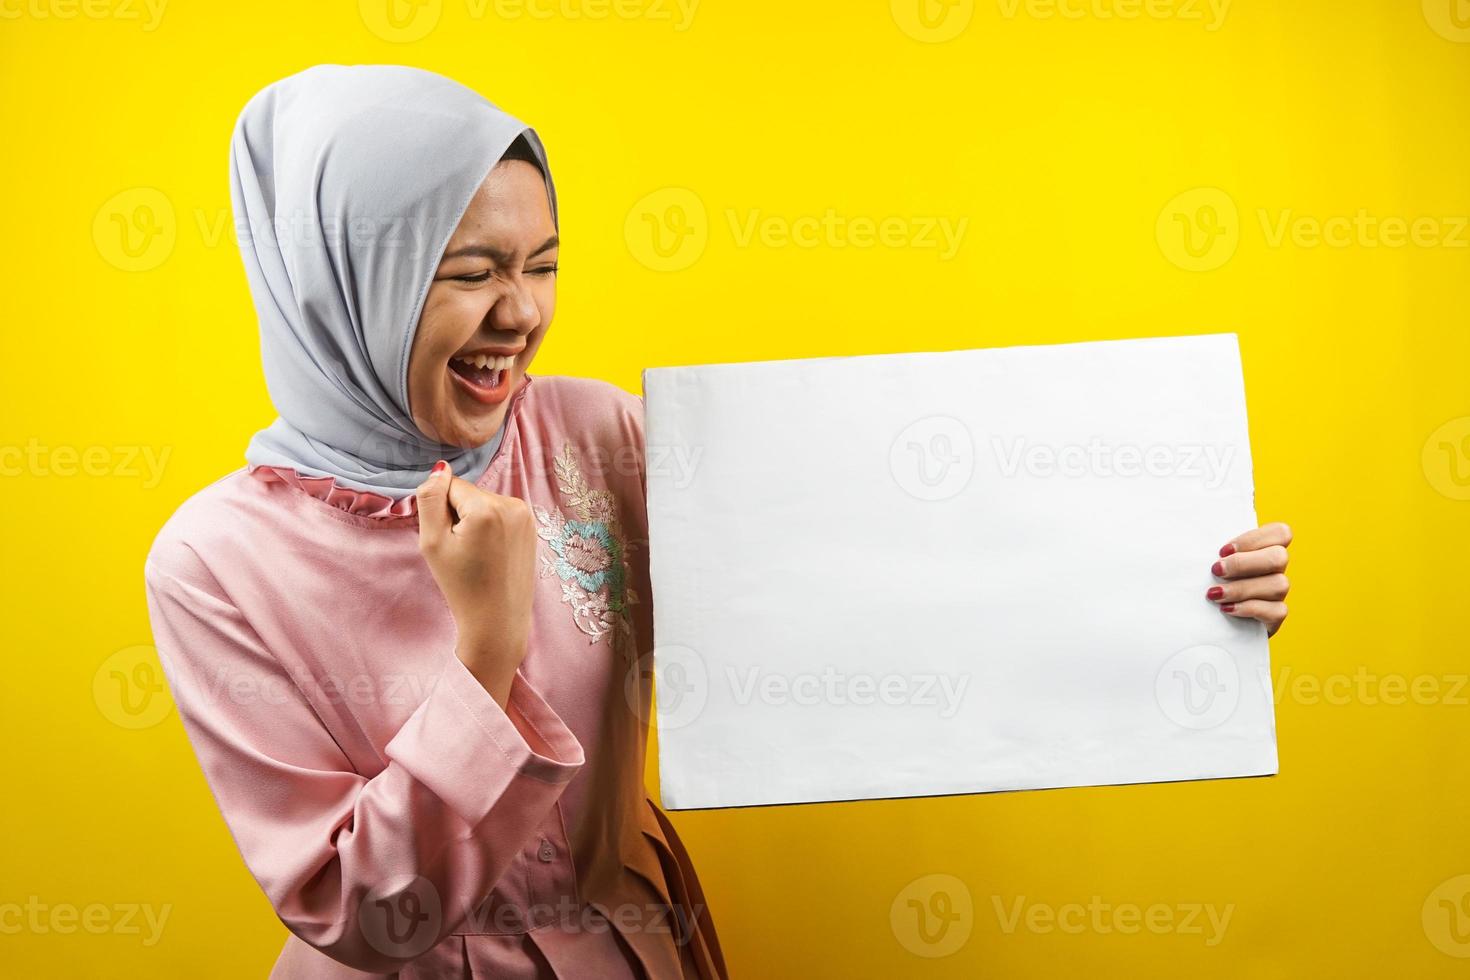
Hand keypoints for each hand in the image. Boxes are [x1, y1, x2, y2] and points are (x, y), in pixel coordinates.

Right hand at [415, 460, 537, 704]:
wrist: (497, 621)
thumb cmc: (461, 585)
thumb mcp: (432, 542)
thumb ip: (430, 499)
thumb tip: (440, 469)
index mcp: (488, 507)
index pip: (449, 486)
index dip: (440, 512)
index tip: (448, 540)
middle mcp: (512, 504)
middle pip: (469, 494)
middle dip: (459, 515)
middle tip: (462, 552)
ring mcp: (526, 515)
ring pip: (484, 504)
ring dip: (475, 522)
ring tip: (477, 555)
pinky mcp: (532, 526)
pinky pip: (500, 515)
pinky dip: (490, 529)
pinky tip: (491, 555)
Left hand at [1206, 522, 1291, 636]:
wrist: (1208, 620)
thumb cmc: (1207, 580)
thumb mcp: (1210, 561)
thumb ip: (1214, 551)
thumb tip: (1198, 543)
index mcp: (1264, 549)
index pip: (1280, 533)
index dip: (1254, 539)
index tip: (1223, 551)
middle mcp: (1276, 569)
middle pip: (1279, 557)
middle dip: (1243, 564)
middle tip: (1216, 571)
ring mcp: (1278, 593)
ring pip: (1279, 584)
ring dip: (1242, 589)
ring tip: (1215, 594)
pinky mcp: (1276, 615)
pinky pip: (1277, 610)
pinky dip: (1249, 608)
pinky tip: (1227, 609)